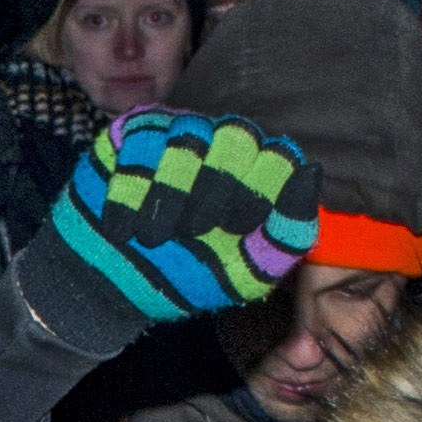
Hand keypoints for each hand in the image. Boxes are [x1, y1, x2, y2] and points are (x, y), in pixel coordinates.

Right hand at [47, 109, 316, 324]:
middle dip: (218, 187)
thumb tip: (311, 173)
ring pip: (188, 138)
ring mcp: (173, 134)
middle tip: (195, 232)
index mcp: (253, 175)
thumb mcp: (244, 275)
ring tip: (155, 237)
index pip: (277, 156)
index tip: (234, 228)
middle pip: (237, 137)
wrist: (110, 287)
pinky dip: (132, 189)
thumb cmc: (184, 277)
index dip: (260, 189)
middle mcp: (218, 145)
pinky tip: (123, 225)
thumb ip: (285, 236)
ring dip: (171, 194)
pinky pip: (140, 143)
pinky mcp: (127, 135)